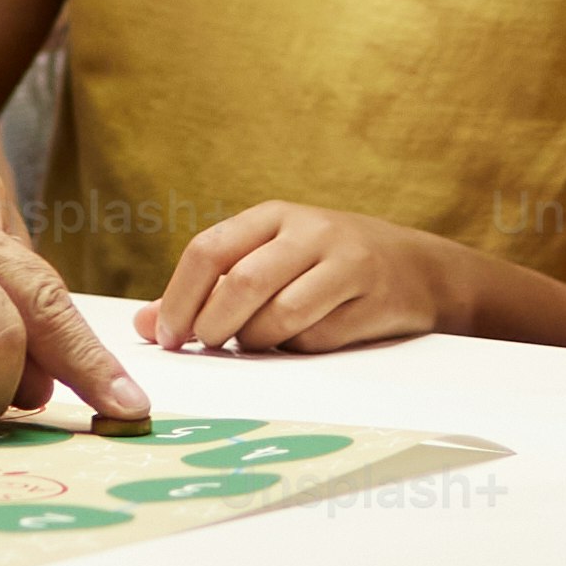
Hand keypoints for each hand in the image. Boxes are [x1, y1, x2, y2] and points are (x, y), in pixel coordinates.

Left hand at [138, 203, 459, 353]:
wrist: (419, 268)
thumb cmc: (325, 265)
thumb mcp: (269, 257)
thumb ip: (209, 288)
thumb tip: (145, 324)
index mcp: (273, 215)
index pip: (209, 250)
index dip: (180, 298)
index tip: (167, 336)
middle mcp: (309, 231)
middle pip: (242, 284)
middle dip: (214, 326)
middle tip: (207, 346)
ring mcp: (346, 263)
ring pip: (279, 317)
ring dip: (257, 342)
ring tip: (256, 342)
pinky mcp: (373, 299)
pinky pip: (317, 340)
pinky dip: (298, 351)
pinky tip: (301, 342)